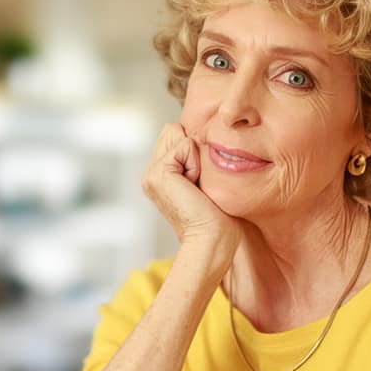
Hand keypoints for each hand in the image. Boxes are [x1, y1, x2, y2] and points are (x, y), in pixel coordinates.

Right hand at [141, 124, 239, 257]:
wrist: (211, 240)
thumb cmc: (218, 218)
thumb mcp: (206, 181)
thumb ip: (196, 159)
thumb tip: (197, 136)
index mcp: (161, 176)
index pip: (176, 135)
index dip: (195, 150)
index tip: (201, 182)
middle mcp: (151, 173)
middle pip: (174, 130)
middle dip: (193, 149)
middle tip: (198, 182)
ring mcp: (151, 173)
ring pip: (178, 134)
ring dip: (195, 156)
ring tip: (196, 184)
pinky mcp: (159, 173)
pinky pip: (184, 144)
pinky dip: (196, 162)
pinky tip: (194, 186)